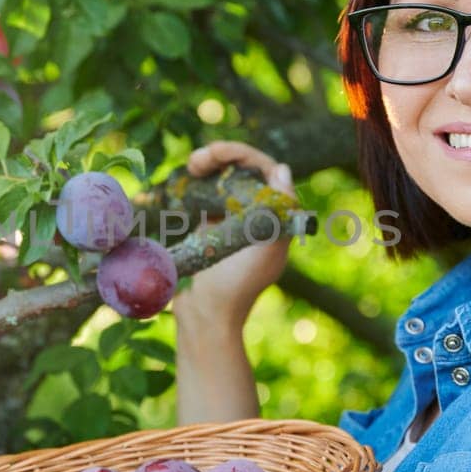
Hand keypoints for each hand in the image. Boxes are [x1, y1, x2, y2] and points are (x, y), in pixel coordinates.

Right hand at [174, 141, 295, 325]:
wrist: (205, 316)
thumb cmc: (236, 285)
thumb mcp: (263, 248)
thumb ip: (277, 211)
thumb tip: (283, 169)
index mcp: (278, 219)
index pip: (268, 172)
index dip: (245, 156)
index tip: (219, 155)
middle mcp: (260, 216)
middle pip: (246, 171)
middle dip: (223, 157)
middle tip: (196, 160)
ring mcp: (235, 220)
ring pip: (227, 178)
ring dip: (210, 165)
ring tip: (192, 164)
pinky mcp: (213, 227)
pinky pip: (210, 193)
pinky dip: (201, 181)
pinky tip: (188, 178)